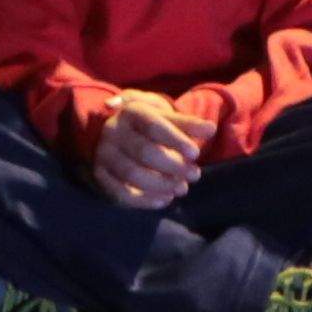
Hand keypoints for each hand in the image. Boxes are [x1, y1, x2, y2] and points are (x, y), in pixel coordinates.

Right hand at [91, 92, 202, 210]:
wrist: (117, 132)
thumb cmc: (148, 124)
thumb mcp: (167, 116)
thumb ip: (188, 123)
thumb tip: (211, 129)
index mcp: (131, 111)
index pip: (154, 126)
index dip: (176, 140)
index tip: (196, 153)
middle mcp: (113, 131)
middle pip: (143, 152)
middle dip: (172, 166)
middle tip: (194, 174)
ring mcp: (104, 154)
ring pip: (132, 174)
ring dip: (161, 184)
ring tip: (181, 188)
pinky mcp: (100, 175)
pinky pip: (120, 192)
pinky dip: (145, 200)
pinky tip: (164, 200)